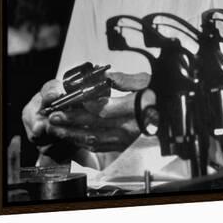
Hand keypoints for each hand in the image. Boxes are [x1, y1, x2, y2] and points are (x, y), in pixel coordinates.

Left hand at [22, 72, 149, 153]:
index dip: (84, 106)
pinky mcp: (122, 146)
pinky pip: (99, 146)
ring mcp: (125, 140)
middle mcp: (129, 128)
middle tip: (53, 115)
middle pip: (94, 125)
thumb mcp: (147, 82)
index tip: (69, 100)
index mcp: (135, 109)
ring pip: (93, 138)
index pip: (104, 109)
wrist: (169, 117)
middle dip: (71, 120)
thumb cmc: (158, 97)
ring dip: (72, 133)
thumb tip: (106, 76)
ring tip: (56, 126)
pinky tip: (71, 135)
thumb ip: (125, 79)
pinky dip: (82, 141)